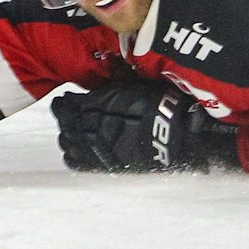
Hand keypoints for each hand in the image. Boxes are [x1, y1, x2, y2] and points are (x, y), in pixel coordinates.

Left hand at [52, 81, 238, 172]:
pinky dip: (75, 157)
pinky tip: (71, 154)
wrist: (187, 134)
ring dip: (68, 137)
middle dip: (65, 119)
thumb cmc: (169, 103)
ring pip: (75, 143)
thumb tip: (98, 86)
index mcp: (108, 104)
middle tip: (61, 113)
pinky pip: (86, 162)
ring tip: (66, 132)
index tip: (62, 100)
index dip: (68, 104)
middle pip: (73, 124)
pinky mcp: (114, 164)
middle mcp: (102, 126)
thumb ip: (118, 87)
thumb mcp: (141, 85)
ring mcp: (106, 147)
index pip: (78, 106)